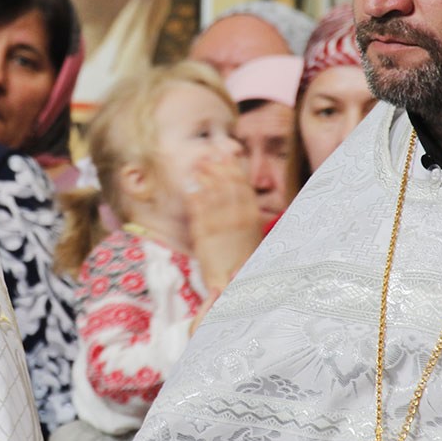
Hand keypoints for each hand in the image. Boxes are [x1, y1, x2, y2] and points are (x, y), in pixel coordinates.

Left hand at [186, 154, 260, 292]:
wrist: (235, 285)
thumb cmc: (243, 260)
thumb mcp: (251, 234)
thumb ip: (245, 212)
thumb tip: (238, 193)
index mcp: (252, 217)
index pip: (242, 185)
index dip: (232, 167)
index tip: (225, 155)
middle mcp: (237, 218)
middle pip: (226, 184)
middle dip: (216, 167)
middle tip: (206, 156)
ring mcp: (221, 225)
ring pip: (211, 193)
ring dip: (203, 177)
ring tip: (197, 167)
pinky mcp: (204, 235)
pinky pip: (198, 210)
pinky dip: (194, 195)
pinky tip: (189, 187)